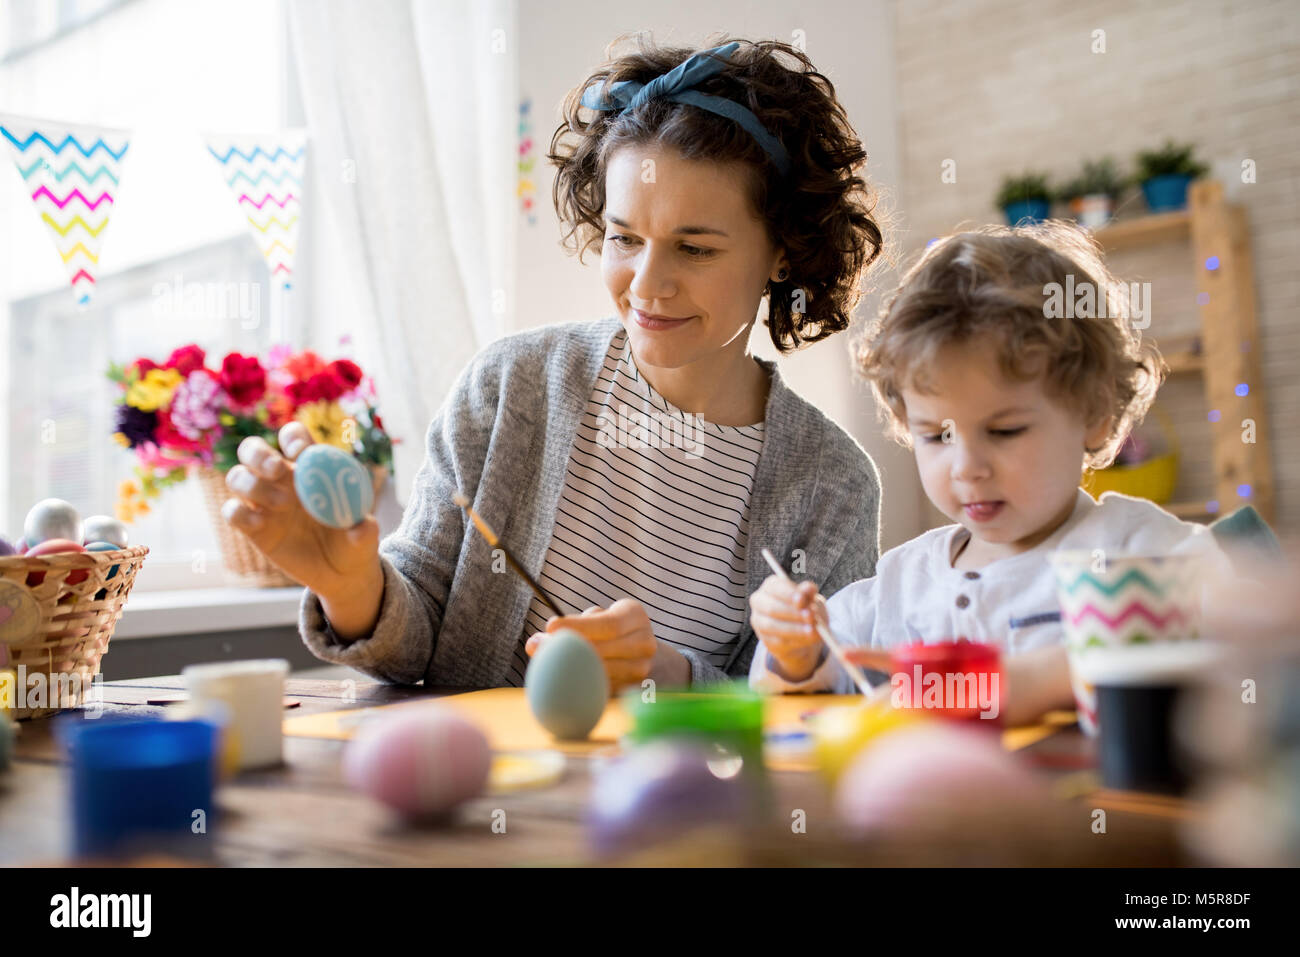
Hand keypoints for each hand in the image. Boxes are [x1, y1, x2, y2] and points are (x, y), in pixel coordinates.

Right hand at [221, 422, 380, 600]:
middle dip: (259, 454)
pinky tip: (259, 524)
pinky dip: (238, 513)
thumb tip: (364, 525)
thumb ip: (364, 530)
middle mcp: (280, 480)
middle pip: (253, 450)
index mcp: (310, 469)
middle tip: (278, 470)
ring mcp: (263, 502)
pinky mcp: (252, 527)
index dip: (293, 437)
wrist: (339, 574)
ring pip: (237, 477)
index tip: (301, 451)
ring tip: (282, 503)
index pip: (294, 438)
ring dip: (252, 485)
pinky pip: (232, 512)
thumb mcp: (364, 539)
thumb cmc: (354, 544)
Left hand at [525, 598, 655, 692]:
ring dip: (568, 668)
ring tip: (543, 661)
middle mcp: (644, 643)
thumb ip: (572, 625)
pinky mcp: (630, 689)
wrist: (639, 652)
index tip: (550, 626)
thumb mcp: (598, 616)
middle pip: (604, 650)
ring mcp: (641, 669)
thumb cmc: (608, 629)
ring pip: (600, 672)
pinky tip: (560, 676)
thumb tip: (535, 642)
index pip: (609, 624)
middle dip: (567, 649)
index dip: (579, 626)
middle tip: (536, 646)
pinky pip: (600, 687)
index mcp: (636, 617)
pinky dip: (578, 682)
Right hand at [748, 574, 827, 681]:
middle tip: (810, 616)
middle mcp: (760, 602)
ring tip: (811, 630)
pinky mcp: (765, 640)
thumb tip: (808, 588)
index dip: (789, 594)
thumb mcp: (809, 598)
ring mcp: (760, 622)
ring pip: (773, 626)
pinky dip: (795, 640)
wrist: (802, 630)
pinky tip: (808, 638)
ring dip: (794, 629)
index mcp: (770, 586)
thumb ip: (808, 592)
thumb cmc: (804, 607)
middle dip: (792, 613)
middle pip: (771, 607)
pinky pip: (778, 641)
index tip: (802, 599)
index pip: (775, 587)